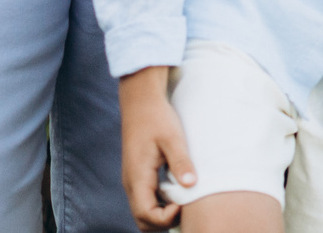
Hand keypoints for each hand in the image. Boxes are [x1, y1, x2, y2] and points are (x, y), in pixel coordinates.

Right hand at [119, 67, 193, 228]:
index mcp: (137, 177)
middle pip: (142, 220)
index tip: (183, 206)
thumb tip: (191, 185)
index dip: (165, 218)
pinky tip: (177, 191)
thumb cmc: (157, 118)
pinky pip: (146, 200)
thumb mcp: (173, 138)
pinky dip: (159, 204)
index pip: (145, 215)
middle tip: (186, 207)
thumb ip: (181, 162)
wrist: (141, 102)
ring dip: (162, 214)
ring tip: (183, 200)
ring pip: (143, 212)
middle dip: (163, 222)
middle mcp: (131, 184)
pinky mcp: (138, 176)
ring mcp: (133, 181)